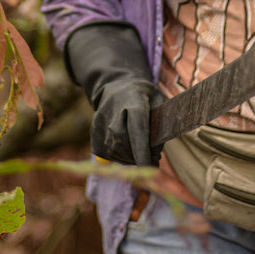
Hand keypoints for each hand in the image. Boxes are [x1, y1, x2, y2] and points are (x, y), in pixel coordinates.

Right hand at [66, 23, 164, 166]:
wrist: (117, 86)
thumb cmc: (144, 96)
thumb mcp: (158, 100)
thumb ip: (160, 123)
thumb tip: (156, 152)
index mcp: (134, 101)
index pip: (138, 129)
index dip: (143, 150)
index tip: (150, 167)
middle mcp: (114, 111)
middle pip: (125, 143)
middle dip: (139, 157)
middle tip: (155, 160)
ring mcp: (100, 121)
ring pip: (115, 151)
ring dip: (130, 158)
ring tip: (142, 153)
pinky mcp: (94, 131)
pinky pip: (106, 153)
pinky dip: (119, 157)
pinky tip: (128, 150)